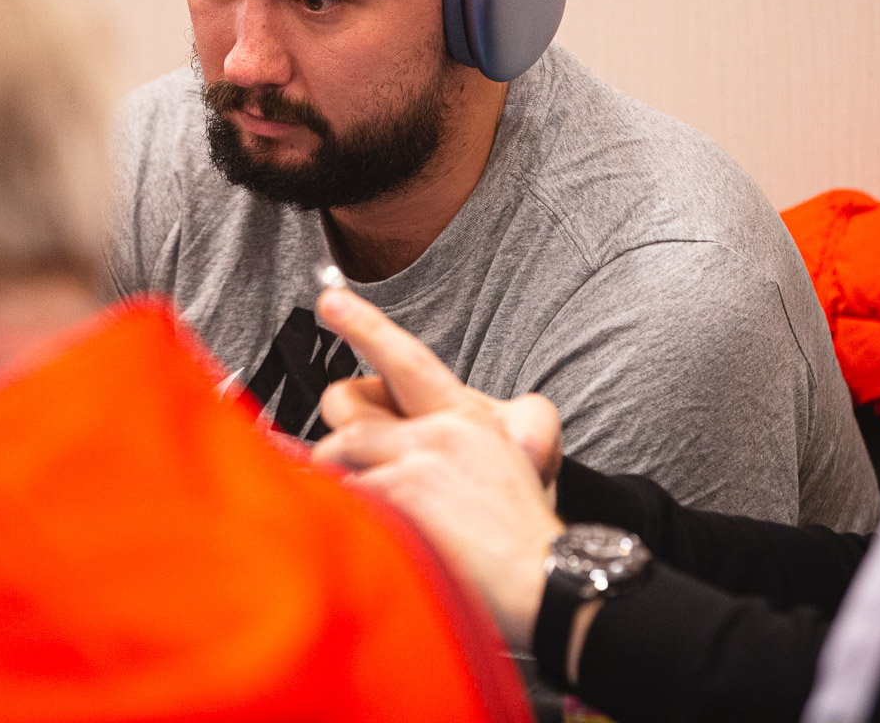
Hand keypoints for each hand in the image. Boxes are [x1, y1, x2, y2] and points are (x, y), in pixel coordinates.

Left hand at [311, 286, 564, 648]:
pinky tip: (377, 542)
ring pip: (337, 452)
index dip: (366, 325)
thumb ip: (458, 435)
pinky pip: (345, 494)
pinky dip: (349, 519)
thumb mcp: (518, 463)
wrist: (548, 579)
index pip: (407, 360)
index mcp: (465, 416)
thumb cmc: (524, 535)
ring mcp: (420, 458)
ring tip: (373, 518)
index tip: (331, 299)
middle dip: (332, 431)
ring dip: (339, 484)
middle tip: (342, 462)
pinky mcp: (404, 493)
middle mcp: (441, 428)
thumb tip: (396, 426)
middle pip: (347, 403)